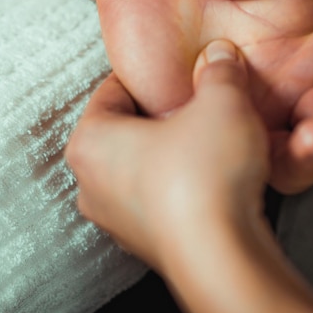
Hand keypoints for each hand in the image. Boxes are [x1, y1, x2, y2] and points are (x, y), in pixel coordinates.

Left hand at [66, 40, 312, 312]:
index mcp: (91, 141)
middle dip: (161, 115)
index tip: (172, 70)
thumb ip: (219, 71)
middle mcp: (92, 183)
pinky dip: (182, 185)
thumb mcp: (221, 101)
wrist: (222, 255)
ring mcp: (117, 219)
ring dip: (173, 152)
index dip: (148, 75)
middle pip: (126, 129)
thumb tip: (222, 57)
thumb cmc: (204, 178)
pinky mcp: (146, 244)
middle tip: (194, 103)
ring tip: (208, 140)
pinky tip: (212, 178)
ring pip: (143, 166)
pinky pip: (160, 199)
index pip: (111, 90)